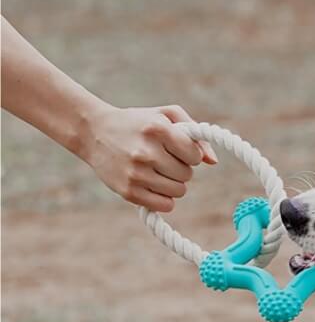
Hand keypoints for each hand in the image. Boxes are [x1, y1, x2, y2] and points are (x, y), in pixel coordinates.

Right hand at [79, 103, 217, 211]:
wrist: (93, 132)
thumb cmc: (137, 124)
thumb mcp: (164, 116)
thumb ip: (195, 132)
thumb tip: (213, 161)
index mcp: (156, 129)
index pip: (194, 155)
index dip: (190, 154)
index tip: (178, 150)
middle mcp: (145, 151)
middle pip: (187, 175)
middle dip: (180, 168)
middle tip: (163, 159)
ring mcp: (136, 173)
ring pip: (179, 191)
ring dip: (173, 183)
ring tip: (156, 170)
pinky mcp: (129, 192)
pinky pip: (166, 206)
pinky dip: (164, 198)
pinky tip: (152, 185)